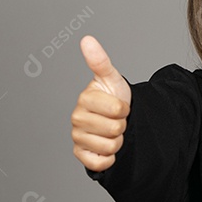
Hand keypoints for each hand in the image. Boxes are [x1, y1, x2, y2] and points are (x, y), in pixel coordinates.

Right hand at [71, 35, 132, 171]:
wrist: (115, 119)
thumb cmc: (113, 97)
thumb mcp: (111, 78)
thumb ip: (100, 60)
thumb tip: (87, 39)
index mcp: (84, 99)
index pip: (118, 110)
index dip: (125, 109)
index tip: (120, 106)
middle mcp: (76, 118)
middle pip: (114, 130)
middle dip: (122, 126)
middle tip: (116, 120)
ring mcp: (77, 137)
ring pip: (110, 147)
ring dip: (117, 142)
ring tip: (112, 132)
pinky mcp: (80, 155)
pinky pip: (99, 163)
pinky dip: (109, 159)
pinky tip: (107, 148)